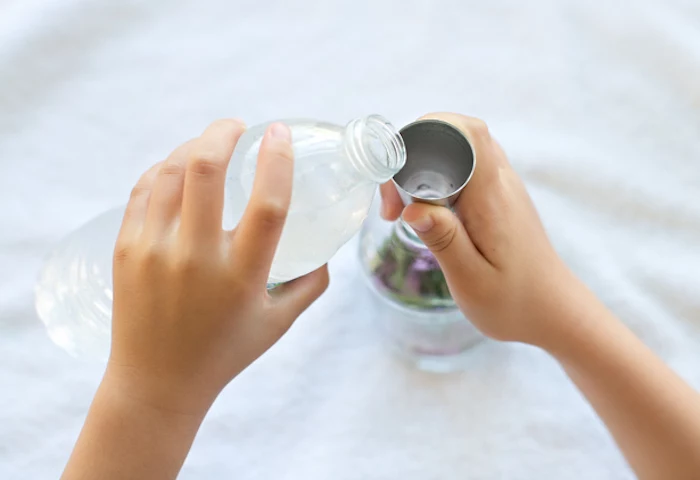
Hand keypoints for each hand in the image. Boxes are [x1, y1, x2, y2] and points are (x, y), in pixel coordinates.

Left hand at [107, 119, 328, 415]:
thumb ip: (310, 286)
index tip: (279, 132)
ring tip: (210, 143)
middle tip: (239, 127)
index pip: (268, 205)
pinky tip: (178, 166)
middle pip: (205, 170)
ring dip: (193, 145)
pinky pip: (143, 190)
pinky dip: (164, 168)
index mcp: (242, 277)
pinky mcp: (126, 250)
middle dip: (223, 132)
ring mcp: (154, 252)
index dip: (277, 160)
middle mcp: (196, 259)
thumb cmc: (224, 353)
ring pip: (170, 172)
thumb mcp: (278, 324)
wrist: (156, 383)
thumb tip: (326, 252)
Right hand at [380, 112, 576, 346]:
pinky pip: (464, 168)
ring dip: (424, 167)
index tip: (396, 181)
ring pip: (458, 148)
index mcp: (492, 196)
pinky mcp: (499, 198)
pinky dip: (437, 180)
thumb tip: (412, 207)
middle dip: (413, 154)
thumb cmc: (514, 303)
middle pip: (456, 132)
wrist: (554, 312)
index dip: (424, 135)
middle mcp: (500, 182)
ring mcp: (502, 187)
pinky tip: (427, 215)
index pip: (464, 132)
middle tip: (394, 207)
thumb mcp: (472, 281)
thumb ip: (444, 240)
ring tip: (404, 211)